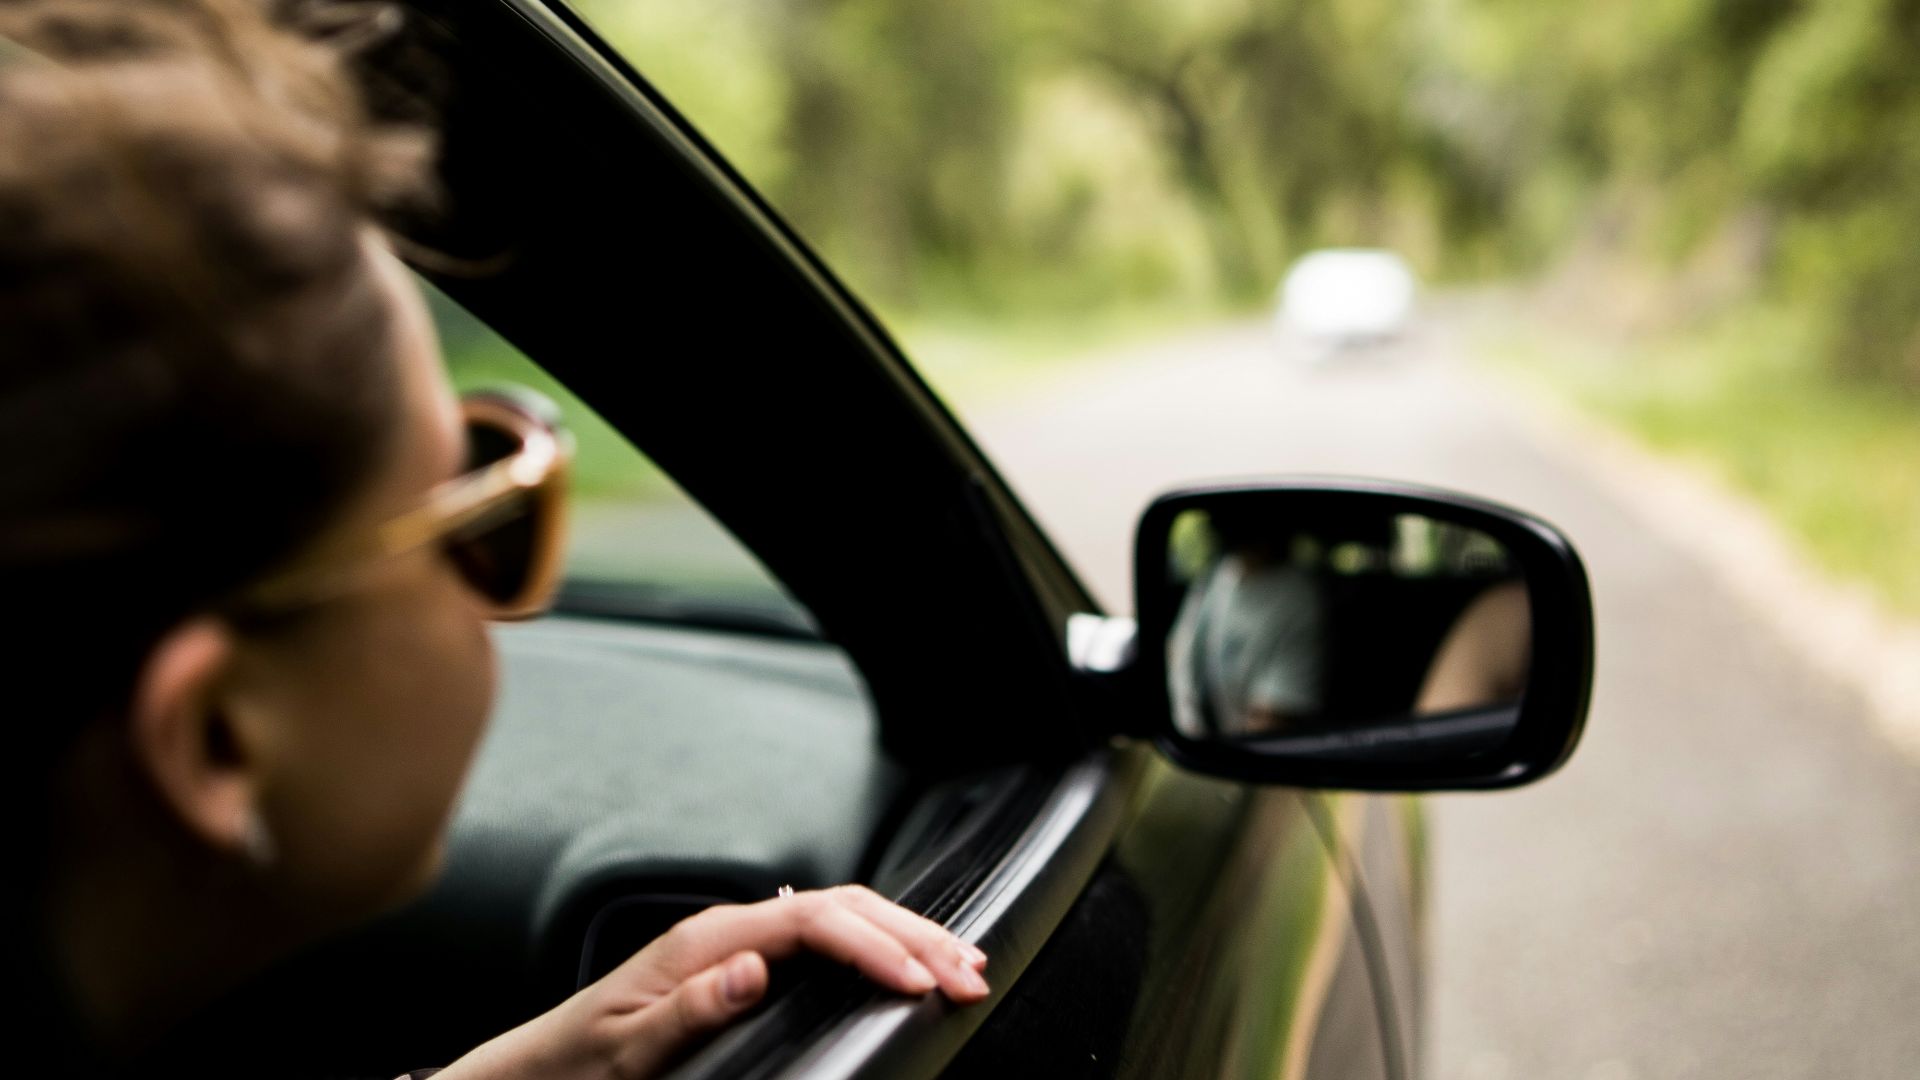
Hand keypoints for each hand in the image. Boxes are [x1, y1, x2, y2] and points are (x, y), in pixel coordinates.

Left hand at [433, 885, 990, 1079]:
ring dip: (907, 934)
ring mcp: (742, 943)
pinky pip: (829, 938)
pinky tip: (908, 962)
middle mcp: (730, 929)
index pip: (814, 920)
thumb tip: (753, 968)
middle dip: (914, 933)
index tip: (918, 981)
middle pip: (843, 906)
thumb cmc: (580, 1062)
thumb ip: (690, 1007)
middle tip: (971, 970)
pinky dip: (880, 946)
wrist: (541, 1068)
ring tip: (961, 961)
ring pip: (844, 916)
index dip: (874, 946)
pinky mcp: (748, 963)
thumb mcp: (628, 1048)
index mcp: (707, 938)